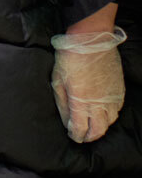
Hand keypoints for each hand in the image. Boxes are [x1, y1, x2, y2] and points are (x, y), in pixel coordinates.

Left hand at [51, 27, 126, 142]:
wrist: (90, 40)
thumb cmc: (69, 57)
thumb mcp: (57, 79)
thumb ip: (62, 102)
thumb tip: (66, 120)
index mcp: (80, 100)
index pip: (81, 128)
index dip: (76, 136)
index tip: (72, 136)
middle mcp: (99, 102)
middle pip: (99, 130)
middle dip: (90, 137)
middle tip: (83, 136)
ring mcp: (111, 96)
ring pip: (111, 121)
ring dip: (101, 127)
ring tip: (92, 126)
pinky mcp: (119, 89)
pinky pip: (118, 109)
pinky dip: (111, 115)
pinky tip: (103, 113)